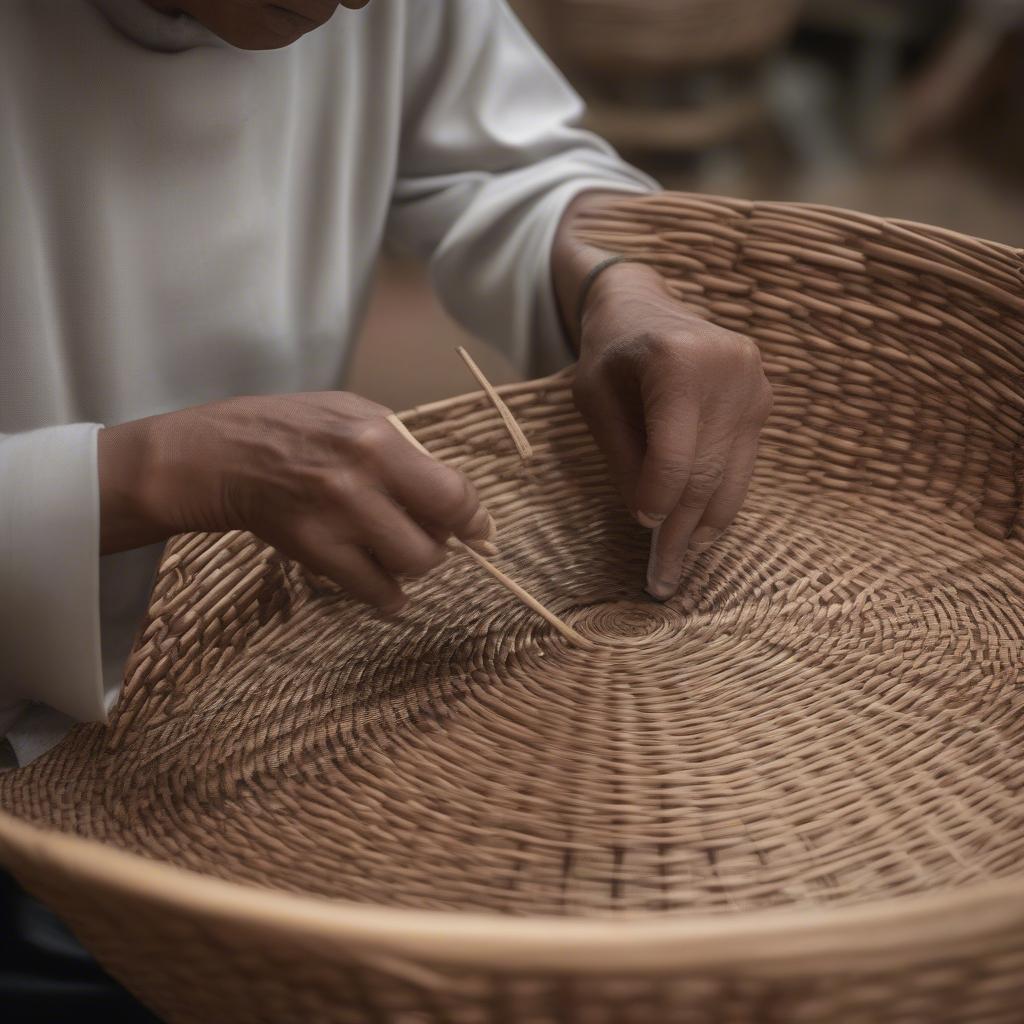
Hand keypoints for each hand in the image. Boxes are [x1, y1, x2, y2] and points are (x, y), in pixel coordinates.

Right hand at [98, 392, 493, 613]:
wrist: (221, 455)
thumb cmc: (295, 427)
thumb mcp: (356, 414)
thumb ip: (406, 450)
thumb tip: (452, 498)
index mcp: (380, 439)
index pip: (453, 493)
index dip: (475, 519)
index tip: (479, 531)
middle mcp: (362, 481)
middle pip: (436, 540)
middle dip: (442, 545)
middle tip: (426, 535)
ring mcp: (336, 520)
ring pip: (410, 567)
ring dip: (413, 566)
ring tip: (397, 552)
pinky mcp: (314, 552)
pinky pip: (372, 591)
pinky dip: (387, 596)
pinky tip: (384, 587)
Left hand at [572, 261, 771, 598]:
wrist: (642, 303)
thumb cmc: (608, 353)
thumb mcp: (593, 400)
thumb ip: (622, 456)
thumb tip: (650, 519)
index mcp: (679, 361)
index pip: (674, 456)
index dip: (657, 500)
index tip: (640, 529)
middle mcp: (729, 370)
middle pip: (707, 474)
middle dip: (681, 532)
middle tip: (662, 580)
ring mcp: (755, 384)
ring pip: (732, 478)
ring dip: (705, 528)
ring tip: (680, 567)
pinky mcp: (764, 399)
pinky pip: (742, 466)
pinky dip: (719, 502)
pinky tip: (698, 531)